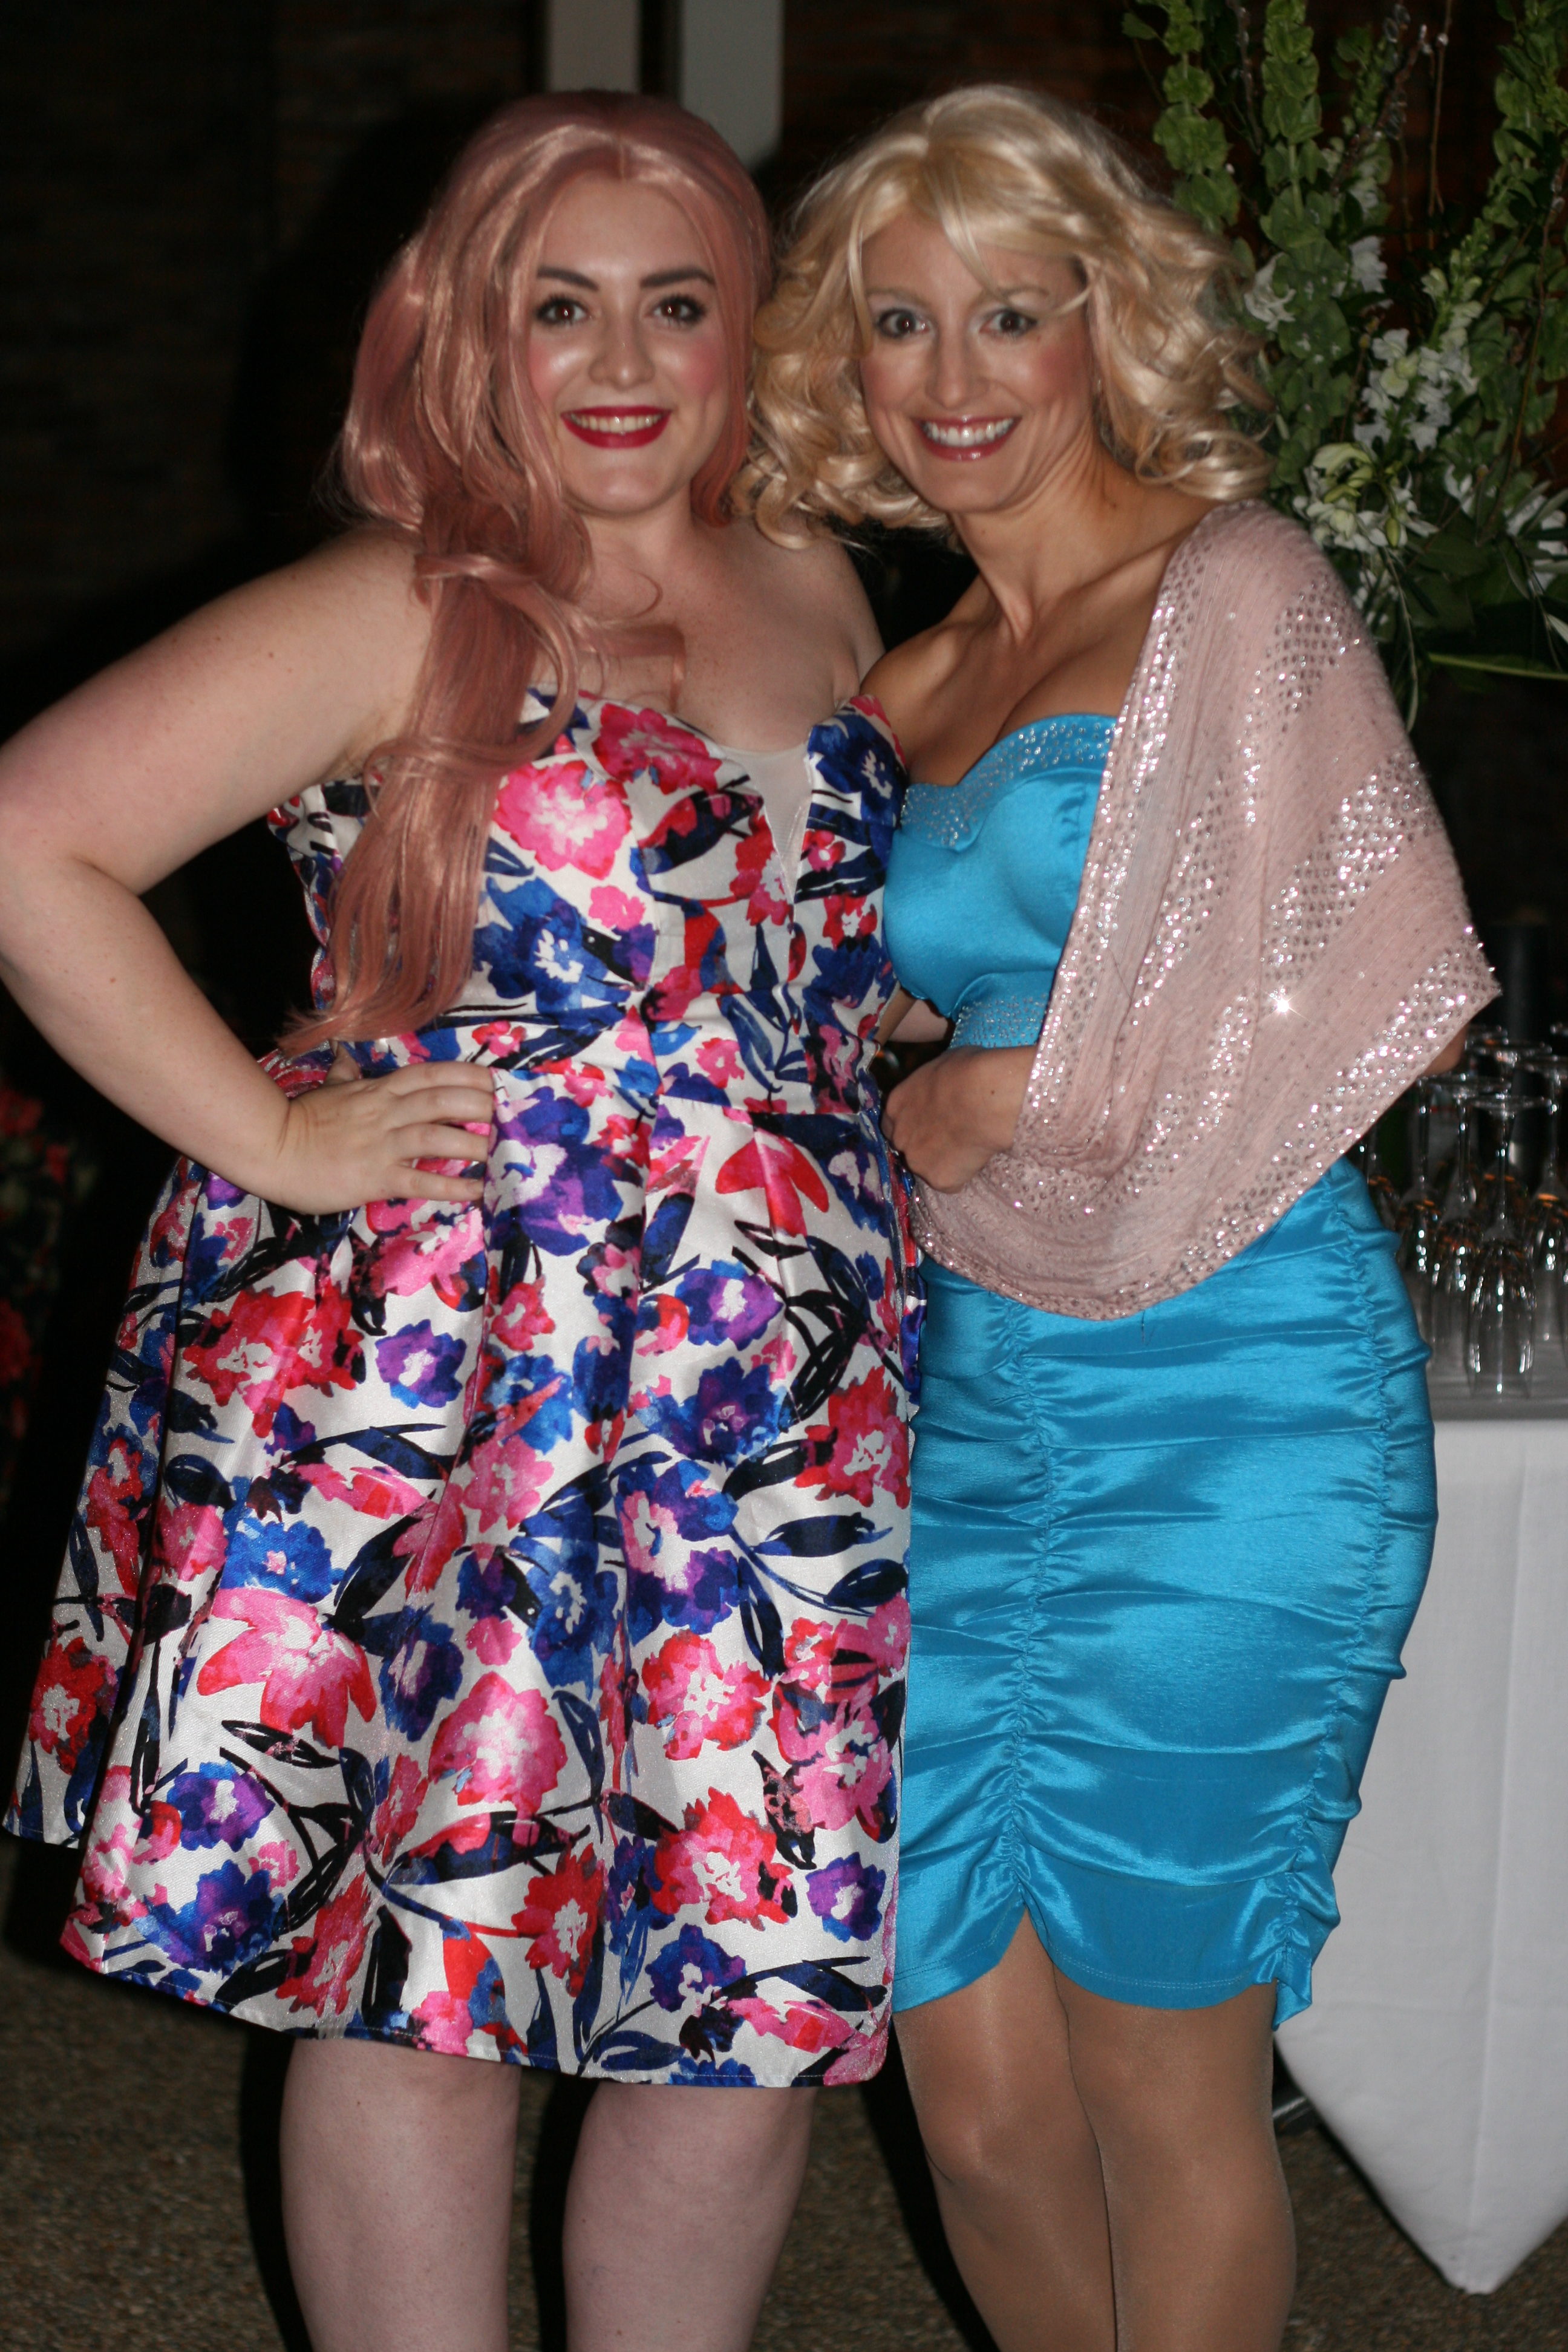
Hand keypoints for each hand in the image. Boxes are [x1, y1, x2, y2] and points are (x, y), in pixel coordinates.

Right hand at [264, 1051, 496, 1213]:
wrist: (271, 1149)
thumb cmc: (301, 1121)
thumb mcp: (329, 1090)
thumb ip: (345, 1074)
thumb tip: (346, 1057)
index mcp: (379, 1089)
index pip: (431, 1075)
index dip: (467, 1075)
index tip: (496, 1079)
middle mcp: (386, 1112)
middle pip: (442, 1100)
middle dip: (481, 1104)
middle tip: (513, 1113)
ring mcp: (382, 1144)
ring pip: (437, 1136)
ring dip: (474, 1143)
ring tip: (505, 1151)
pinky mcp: (376, 1177)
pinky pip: (421, 1180)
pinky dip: (452, 1185)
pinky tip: (478, 1190)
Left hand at [881, 1044, 1033, 1191]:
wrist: (988, 1098)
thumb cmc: (969, 1071)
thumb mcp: (941, 1067)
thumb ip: (931, 1087)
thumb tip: (940, 1088)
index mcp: (895, 1104)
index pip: (893, 1123)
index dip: (913, 1124)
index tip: (931, 1123)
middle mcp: (899, 1136)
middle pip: (908, 1147)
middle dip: (925, 1145)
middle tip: (952, 1136)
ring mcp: (917, 1161)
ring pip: (928, 1167)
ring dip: (944, 1161)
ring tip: (970, 1147)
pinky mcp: (939, 1180)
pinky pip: (951, 1182)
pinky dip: (963, 1174)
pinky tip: (978, 1157)